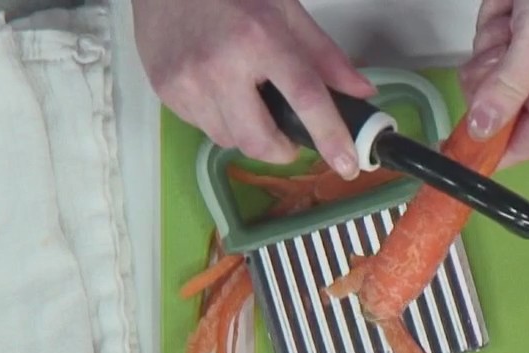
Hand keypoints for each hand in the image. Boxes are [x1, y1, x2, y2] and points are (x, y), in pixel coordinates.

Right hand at [131, 0, 373, 176]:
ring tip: (251, 101)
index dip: (330, 135)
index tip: (348, 162)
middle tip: (291, 135)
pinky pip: (205, 128)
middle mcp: (220, 65)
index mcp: (259, 38)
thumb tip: (361, 92)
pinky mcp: (166, 93)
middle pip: (260, 141)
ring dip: (251, 134)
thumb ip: (325, 56)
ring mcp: (188, 82)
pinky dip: (223, 121)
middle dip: (283, 150)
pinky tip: (221, 92)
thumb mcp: (285, 11)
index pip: (304, 97)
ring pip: (231, 141)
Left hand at [459, 0, 528, 167]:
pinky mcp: (515, 41)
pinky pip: (485, 46)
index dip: (488, 151)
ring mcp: (528, 64)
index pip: (521, 146)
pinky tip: (511, 8)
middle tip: (505, 44)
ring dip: (490, 44)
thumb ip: (508, 89)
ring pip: (484, 75)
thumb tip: (482, 130)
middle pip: (494, 110)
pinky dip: (491, 24)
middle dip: (489, 75)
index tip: (454, 147)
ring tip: (516, 17)